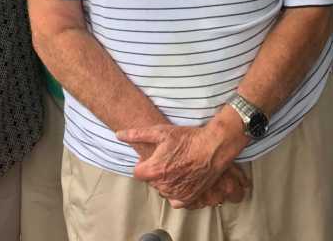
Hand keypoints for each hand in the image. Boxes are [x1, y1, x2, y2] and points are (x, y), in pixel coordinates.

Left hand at [117, 122, 244, 205]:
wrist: (213, 147)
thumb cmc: (187, 138)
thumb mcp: (161, 132)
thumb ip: (137, 134)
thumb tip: (119, 135)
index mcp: (154, 170)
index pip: (137, 173)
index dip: (143, 164)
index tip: (153, 157)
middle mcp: (164, 185)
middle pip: (150, 181)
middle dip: (155, 172)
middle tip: (167, 159)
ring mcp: (176, 193)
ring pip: (162, 190)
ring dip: (165, 181)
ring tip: (177, 166)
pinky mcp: (189, 198)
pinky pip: (175, 200)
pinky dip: (175, 192)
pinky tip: (181, 179)